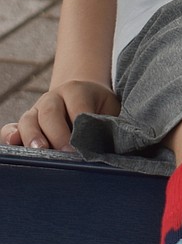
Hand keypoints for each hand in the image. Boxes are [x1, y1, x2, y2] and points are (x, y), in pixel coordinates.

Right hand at [0, 80, 119, 151]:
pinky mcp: (26, 123)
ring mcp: (37, 110)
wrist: (82, 94)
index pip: (78, 108)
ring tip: (40, 150)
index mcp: (77, 90)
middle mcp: (53, 98)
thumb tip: (108, 146)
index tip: (85, 147)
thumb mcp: (110, 109)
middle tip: (66, 153)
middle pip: (51, 113)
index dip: (81, 128)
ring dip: (33, 136)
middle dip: (58, 134)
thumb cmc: (99, 108)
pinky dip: (10, 135)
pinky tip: (13, 144)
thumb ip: (108, 123)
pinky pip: (12, 128)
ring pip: (29, 120)